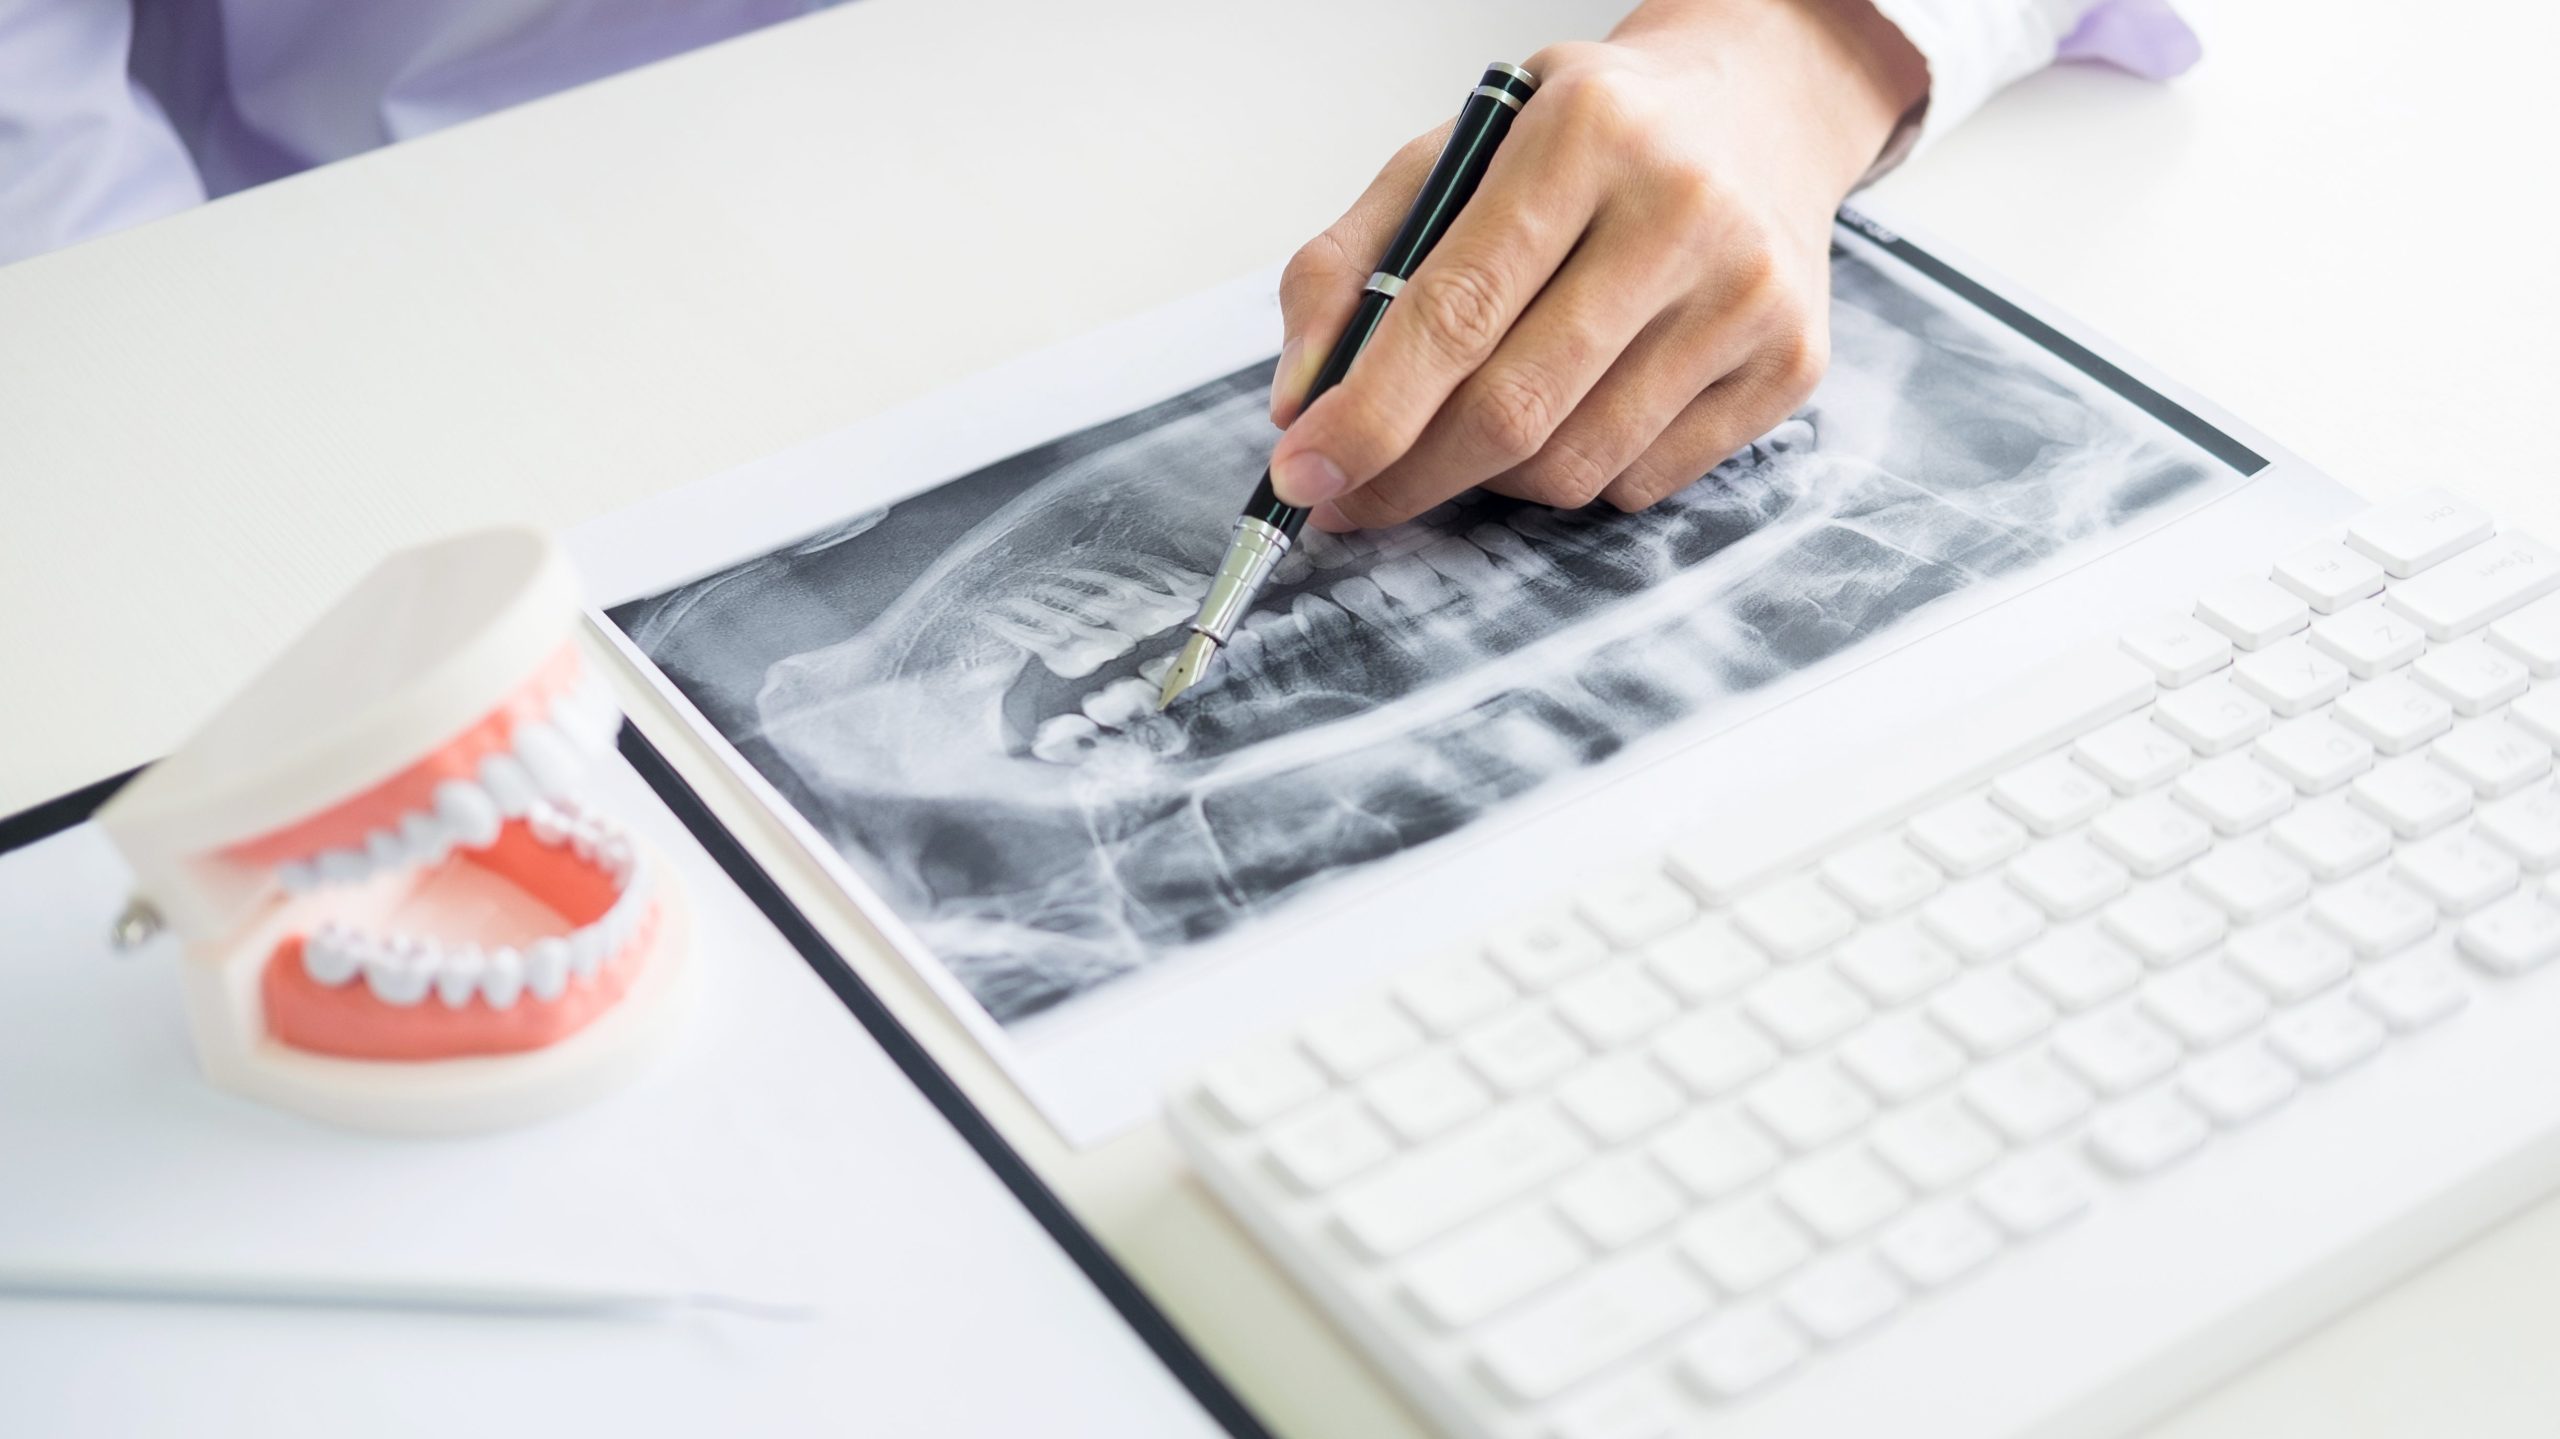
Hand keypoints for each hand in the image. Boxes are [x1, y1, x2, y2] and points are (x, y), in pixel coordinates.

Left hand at [1265, 0, 1926, 529]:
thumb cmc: (1588, 141)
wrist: (1759, 113)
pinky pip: (1639, 480)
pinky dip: (1573, 474)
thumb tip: (1300, 405)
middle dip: (1408, 476)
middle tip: (1351, 500)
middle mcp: (1683, 210)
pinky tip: (1570, 410)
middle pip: (1513, 410)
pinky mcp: (1790, 365)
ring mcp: (1749, 295)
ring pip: (1573, 465)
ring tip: (1468, 432)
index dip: (1368, 413)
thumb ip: (1350, 265)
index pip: (1456, 311)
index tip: (1302, 473)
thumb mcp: (1453, 153)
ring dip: (1489, 479)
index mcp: (1586, 133)